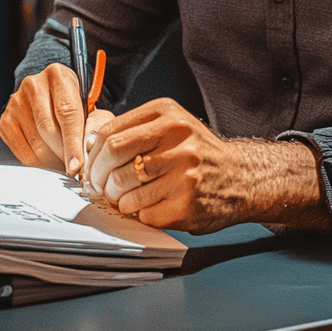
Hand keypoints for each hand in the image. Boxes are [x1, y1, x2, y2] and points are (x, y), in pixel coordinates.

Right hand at [0, 64, 114, 176]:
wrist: (49, 92)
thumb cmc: (72, 100)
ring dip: (50, 160)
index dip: (73, 143)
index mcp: (58, 75)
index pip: (67, 113)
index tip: (77, 165)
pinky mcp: (5, 119)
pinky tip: (46, 161)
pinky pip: (20, 150)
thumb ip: (90, 124)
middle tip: (73, 168)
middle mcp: (33, 85)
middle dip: (62, 154)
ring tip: (62, 165)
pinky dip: (35, 161)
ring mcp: (16, 102)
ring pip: (34, 142)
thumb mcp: (86, 104)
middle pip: (47, 128)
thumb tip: (88, 153)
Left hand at [82, 99, 331, 233]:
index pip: (110, 133)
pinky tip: (152, 207)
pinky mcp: (187, 204)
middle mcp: (178, 140)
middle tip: (99, 187)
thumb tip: (90, 145)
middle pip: (113, 159)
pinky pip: (143, 213)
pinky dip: (140, 214)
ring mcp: (184, 173)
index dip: (93, 156)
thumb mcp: (172, 126)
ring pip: (125, 190)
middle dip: (98, 178)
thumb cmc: (198, 154)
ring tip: (128, 199)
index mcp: (168, 115)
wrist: (242, 178)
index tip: (91, 168)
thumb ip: (134, 130)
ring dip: (119, 200)